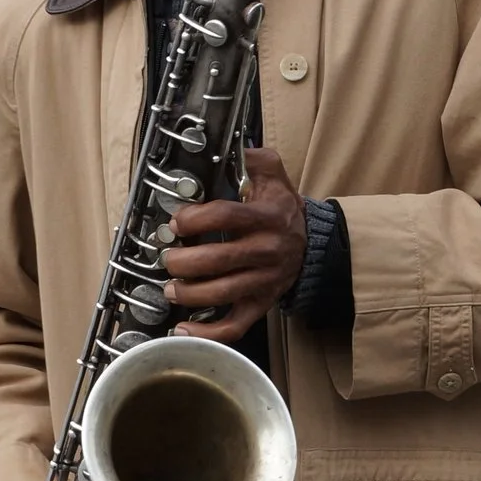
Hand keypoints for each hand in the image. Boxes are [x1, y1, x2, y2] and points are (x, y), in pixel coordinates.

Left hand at [160, 146, 305, 343]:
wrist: (312, 244)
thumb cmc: (282, 209)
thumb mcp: (274, 176)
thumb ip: (254, 159)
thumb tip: (233, 148)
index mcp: (267, 217)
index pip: (226, 217)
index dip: (194, 219)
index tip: (177, 223)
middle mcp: (267, 251)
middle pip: (218, 260)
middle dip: (183, 262)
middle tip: (167, 258)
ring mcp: (264, 281)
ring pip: (223, 294)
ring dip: (189, 295)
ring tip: (170, 288)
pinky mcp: (261, 304)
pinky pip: (235, 325)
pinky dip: (208, 333)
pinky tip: (183, 329)